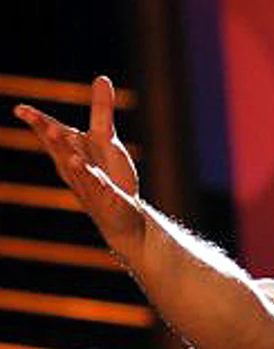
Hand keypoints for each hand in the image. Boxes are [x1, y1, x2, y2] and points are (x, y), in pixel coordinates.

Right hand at [13, 76, 143, 250]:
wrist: (122, 215)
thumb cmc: (108, 175)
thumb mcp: (106, 139)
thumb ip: (101, 110)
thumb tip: (101, 77)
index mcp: (69, 151)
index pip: (50, 134)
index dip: (37, 122)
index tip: (20, 109)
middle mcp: (73, 167)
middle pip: (58, 148)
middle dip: (46, 132)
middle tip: (32, 116)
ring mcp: (88, 182)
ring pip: (73, 166)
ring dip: (64, 151)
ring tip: (56, 133)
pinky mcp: (106, 196)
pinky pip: (95, 184)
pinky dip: (87, 174)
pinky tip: (80, 163)